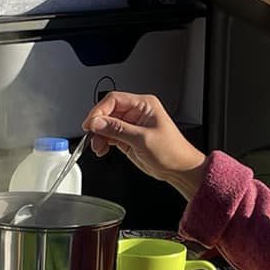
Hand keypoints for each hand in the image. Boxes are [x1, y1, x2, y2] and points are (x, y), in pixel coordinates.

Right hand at [82, 92, 207, 198]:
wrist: (178, 169)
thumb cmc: (172, 151)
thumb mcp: (142, 139)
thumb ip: (118, 129)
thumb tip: (98, 122)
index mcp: (144, 105)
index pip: (114, 100)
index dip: (100, 110)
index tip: (91, 123)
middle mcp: (136, 113)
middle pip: (108, 112)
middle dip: (98, 125)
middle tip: (92, 137)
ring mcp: (131, 126)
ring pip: (106, 125)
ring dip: (99, 136)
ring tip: (98, 147)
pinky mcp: (127, 138)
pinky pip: (109, 136)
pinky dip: (103, 142)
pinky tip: (102, 149)